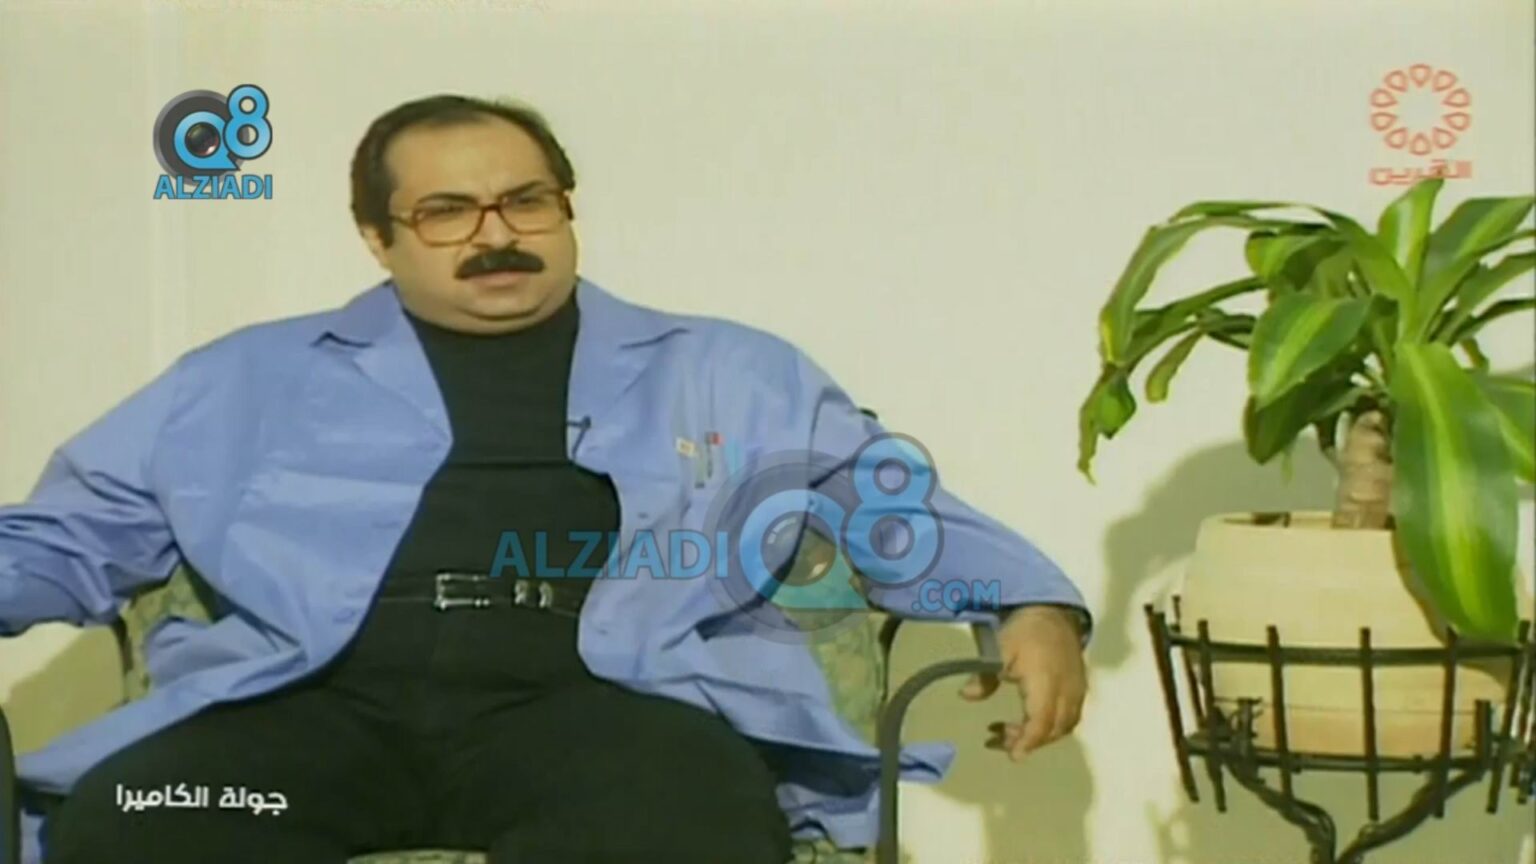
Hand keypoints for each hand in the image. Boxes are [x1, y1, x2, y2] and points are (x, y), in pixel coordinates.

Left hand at [959, 604, 1087, 760]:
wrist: (1052, 612)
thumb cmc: (1023, 632)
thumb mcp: (997, 649)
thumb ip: (984, 676)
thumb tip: (966, 695)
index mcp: (1045, 680)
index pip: (1041, 720)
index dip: (1027, 741)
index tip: (1012, 755)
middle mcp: (1067, 690)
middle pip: (1053, 729)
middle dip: (1027, 741)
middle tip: (998, 739)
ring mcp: (1077, 690)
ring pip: (1064, 726)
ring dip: (1039, 736)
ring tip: (1009, 731)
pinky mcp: (1080, 688)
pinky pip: (1071, 716)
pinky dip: (1052, 726)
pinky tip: (1030, 721)